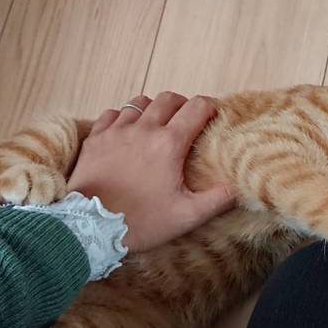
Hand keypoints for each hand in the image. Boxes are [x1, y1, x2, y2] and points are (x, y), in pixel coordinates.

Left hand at [67, 92, 234, 251]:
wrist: (90, 228)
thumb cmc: (141, 222)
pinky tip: (127, 133)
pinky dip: (123, 118)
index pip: (197, 107)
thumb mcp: (187, 216)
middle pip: (168, 99)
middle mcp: (144, 129)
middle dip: (183, 104)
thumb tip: (237, 187)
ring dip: (153, 109)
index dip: (210, 107)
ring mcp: (116, 131)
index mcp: (169, 144)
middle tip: (188, 120)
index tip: (214, 115)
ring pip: (139, 103)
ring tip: (157, 125)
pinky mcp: (95, 139)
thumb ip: (217, 199)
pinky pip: (112, 114)